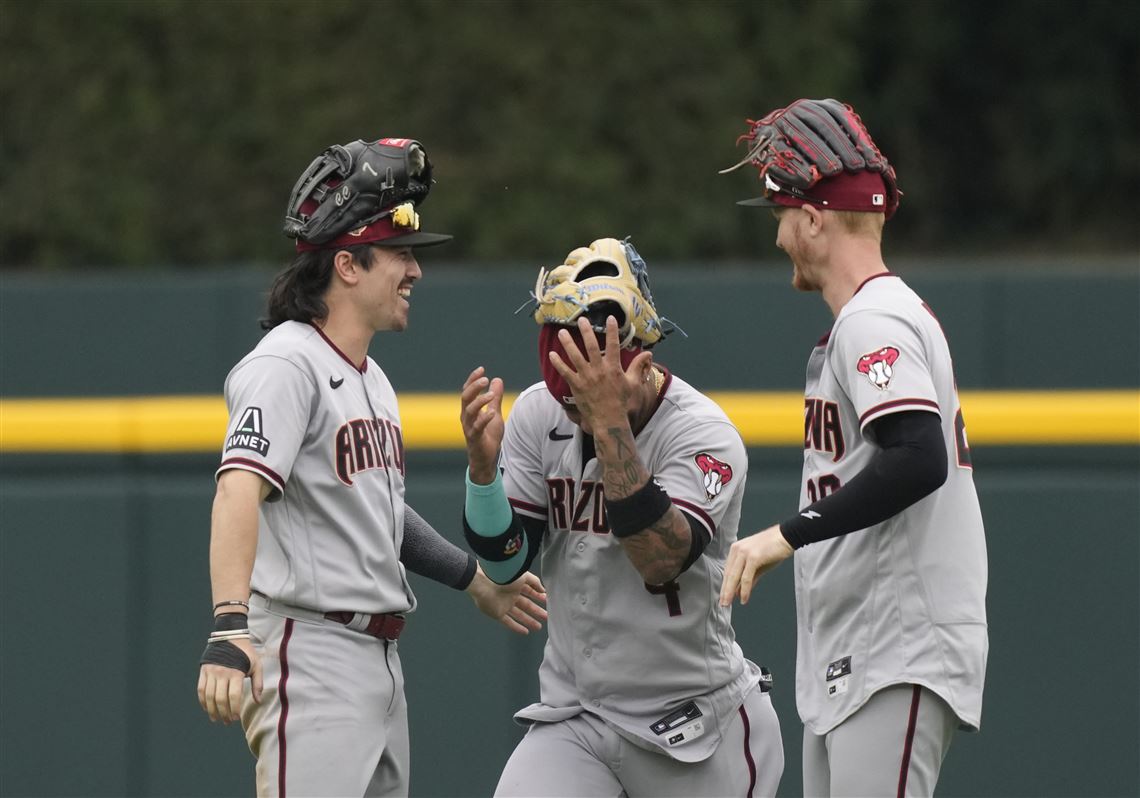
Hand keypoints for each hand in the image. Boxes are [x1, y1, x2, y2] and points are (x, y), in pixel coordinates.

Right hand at [197, 638, 262, 723]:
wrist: (230, 636)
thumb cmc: (246, 653)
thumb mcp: (257, 665)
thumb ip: (258, 684)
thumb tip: (258, 701)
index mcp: (236, 673)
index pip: (234, 696)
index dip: (234, 709)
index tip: (236, 718)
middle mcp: (222, 673)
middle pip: (220, 699)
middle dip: (223, 713)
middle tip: (227, 722)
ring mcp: (211, 672)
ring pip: (209, 696)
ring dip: (212, 710)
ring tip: (216, 719)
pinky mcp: (204, 671)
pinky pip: (201, 689)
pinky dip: (203, 701)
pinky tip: (207, 708)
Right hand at [461, 366, 504, 483]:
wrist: (486, 459)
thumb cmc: (488, 436)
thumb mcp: (494, 413)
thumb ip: (495, 398)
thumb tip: (497, 379)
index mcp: (469, 410)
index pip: (467, 391)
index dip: (472, 380)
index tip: (481, 369)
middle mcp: (466, 417)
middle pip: (465, 398)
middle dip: (474, 387)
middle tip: (485, 379)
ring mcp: (469, 428)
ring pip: (469, 411)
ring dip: (479, 401)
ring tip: (491, 395)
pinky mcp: (475, 438)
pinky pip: (477, 427)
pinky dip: (484, 419)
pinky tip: (492, 413)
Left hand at [466, 565, 547, 633]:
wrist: (484, 582)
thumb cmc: (504, 576)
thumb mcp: (523, 575)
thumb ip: (534, 582)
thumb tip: (543, 589)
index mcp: (515, 585)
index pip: (529, 592)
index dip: (538, 597)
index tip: (546, 601)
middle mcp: (510, 595)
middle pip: (526, 605)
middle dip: (536, 611)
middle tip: (546, 617)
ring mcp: (504, 605)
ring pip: (519, 615)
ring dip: (529, 621)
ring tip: (539, 626)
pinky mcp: (498, 613)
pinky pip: (508, 622)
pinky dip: (516, 627)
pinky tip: (525, 632)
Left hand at [546, 316, 652, 428]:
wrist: (609, 420)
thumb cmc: (622, 402)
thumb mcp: (633, 383)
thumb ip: (638, 366)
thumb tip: (648, 353)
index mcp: (613, 368)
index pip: (613, 344)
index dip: (612, 330)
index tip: (610, 318)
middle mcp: (599, 370)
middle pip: (591, 346)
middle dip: (586, 331)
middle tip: (581, 319)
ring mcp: (586, 377)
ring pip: (575, 356)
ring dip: (568, 343)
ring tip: (562, 332)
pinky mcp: (576, 386)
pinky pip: (565, 372)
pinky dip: (558, 363)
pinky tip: (551, 354)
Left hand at [719, 524, 793, 606]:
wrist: (786, 537)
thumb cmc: (773, 549)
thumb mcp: (758, 565)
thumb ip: (749, 578)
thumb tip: (739, 592)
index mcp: (736, 549)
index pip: (727, 570)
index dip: (725, 585)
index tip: (723, 596)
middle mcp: (737, 549)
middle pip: (728, 574)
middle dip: (725, 591)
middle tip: (723, 604)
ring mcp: (745, 553)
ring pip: (734, 576)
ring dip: (730, 592)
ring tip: (729, 603)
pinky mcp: (753, 557)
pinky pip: (746, 577)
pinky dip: (744, 590)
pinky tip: (744, 598)